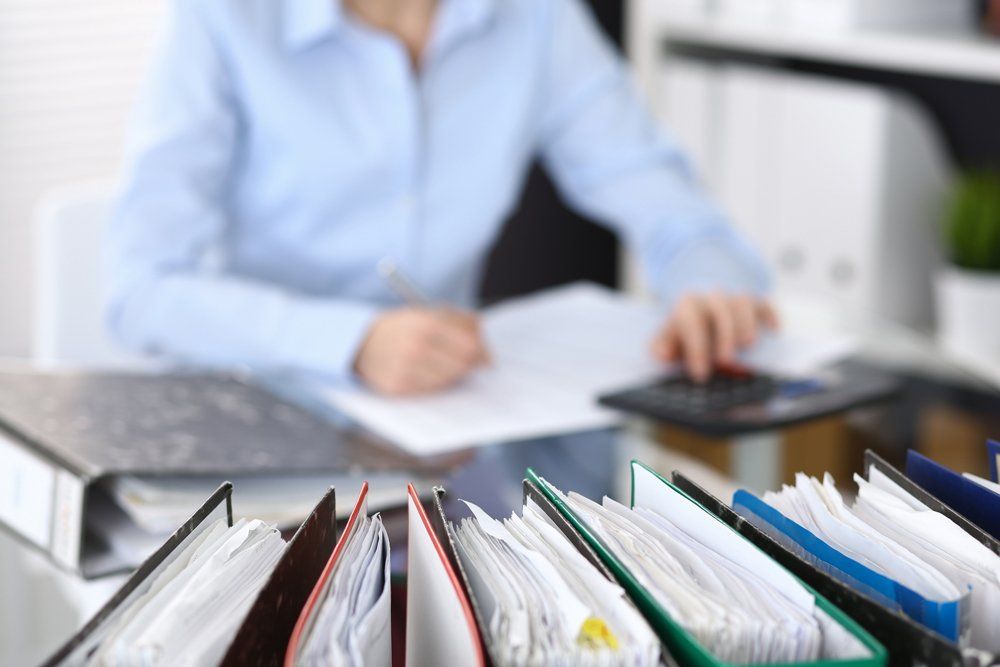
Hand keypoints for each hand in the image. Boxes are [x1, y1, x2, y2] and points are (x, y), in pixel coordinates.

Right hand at [354, 307, 489, 395]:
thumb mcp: (429, 313)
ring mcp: (405, 369)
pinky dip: (435, 384)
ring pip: (449, 380)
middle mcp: (415, 347)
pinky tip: (428, 374)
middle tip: (468, 364)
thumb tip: (487, 350)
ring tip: (442, 365)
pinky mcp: (397, 387)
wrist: (360, 342)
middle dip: (470, 365)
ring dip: (453, 375)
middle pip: (463, 365)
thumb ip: (462, 322)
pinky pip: (431, 391)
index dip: (482, 352)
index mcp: (425, 323)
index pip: (470, 345)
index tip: (485, 357)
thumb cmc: (403, 327)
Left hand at [651, 292, 777, 381]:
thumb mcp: (667, 338)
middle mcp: (712, 298)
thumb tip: (662, 354)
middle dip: (724, 335)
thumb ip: (661, 347)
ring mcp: (735, 299)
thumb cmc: (684, 332)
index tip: (700, 374)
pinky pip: (765, 304)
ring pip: (743, 302)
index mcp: (688, 306)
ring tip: (747, 347)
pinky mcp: (756, 304)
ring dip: (746, 324)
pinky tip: (773, 332)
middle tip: (725, 362)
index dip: (696, 348)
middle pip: (720, 309)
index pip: (692, 322)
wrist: (701, 309)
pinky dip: (770, 316)